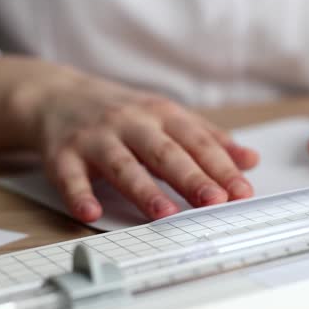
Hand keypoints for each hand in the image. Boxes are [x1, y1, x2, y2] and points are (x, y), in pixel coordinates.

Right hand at [12, 68, 258, 222]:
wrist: (58, 96)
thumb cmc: (125, 113)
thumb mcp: (169, 117)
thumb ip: (210, 140)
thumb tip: (251, 161)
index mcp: (163, 115)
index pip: (198, 143)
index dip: (222, 167)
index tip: (242, 191)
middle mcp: (131, 123)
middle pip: (165, 153)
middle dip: (191, 177)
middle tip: (214, 200)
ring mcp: (96, 138)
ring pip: (123, 165)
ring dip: (144, 189)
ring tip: (164, 213)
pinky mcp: (62, 154)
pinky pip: (70, 176)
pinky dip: (79, 194)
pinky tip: (91, 212)